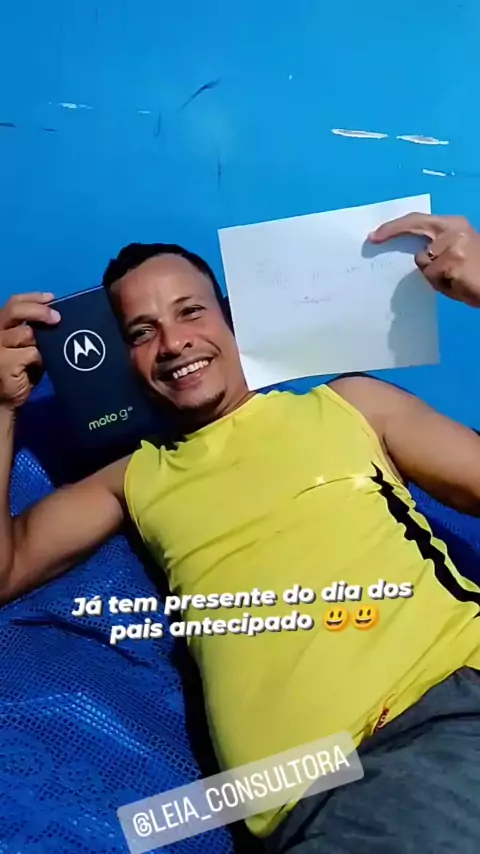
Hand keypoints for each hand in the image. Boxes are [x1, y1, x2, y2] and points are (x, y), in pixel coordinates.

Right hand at [0, 292, 59, 408]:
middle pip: (15, 310)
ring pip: (26, 333)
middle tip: (57, 318)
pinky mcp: (4, 362)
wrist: (7, 400)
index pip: (14, 302)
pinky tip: (38, 366)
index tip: (51, 298)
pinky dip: (40, 360)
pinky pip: (32, 353)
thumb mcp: (27, 346)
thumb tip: (56, 315)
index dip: (33, 297)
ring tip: (43, 354)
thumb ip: (34, 331)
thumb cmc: (20, 371)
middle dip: (39, 311)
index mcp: (0, 325)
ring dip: (41, 343)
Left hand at [369, 213, 479, 307]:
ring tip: (453, 280)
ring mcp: (453, 245)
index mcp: (454, 225)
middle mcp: (454, 230)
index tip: (376, 233)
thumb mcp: (456, 254)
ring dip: (433, 276)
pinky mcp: (452, 263)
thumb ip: (436, 248)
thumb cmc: (476, 274)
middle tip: (373, 238)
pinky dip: (441, 285)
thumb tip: (413, 253)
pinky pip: (432, 277)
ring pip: (423, 262)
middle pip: (415, 225)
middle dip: (392, 230)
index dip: (397, 225)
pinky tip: (458, 285)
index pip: (420, 219)